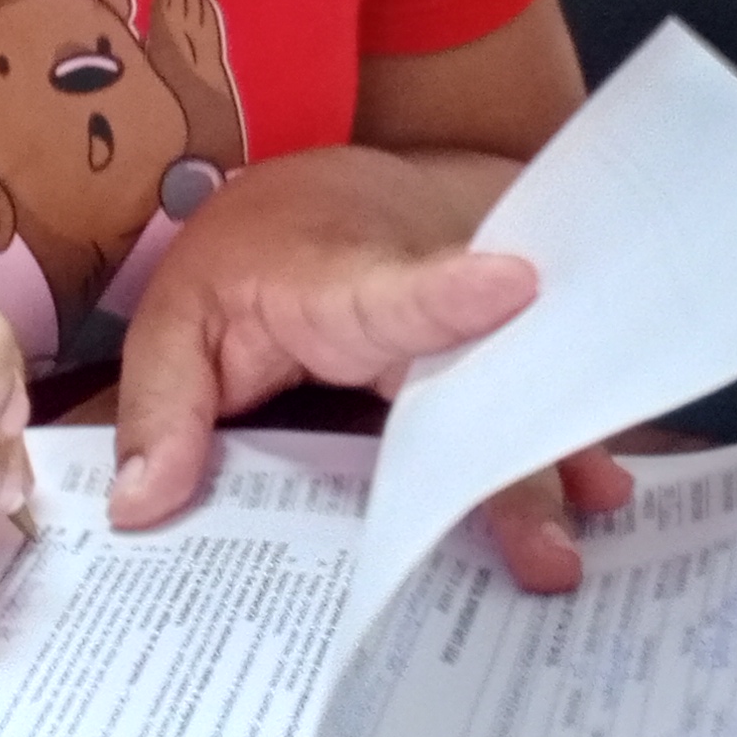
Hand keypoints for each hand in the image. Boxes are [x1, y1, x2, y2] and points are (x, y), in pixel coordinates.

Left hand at [109, 148, 633, 591]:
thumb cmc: (251, 258)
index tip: (512, 286)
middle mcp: (419, 298)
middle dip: (513, 456)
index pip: (390, 289)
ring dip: (550, 461)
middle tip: (546, 543)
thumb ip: (164, 408)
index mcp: (332, 282)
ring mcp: (466, 324)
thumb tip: (140, 508)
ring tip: (580, 533)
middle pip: (474, 377)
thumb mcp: (177, 317)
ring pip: (513, 393)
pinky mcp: (487, 355)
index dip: (447, 295)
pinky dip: (557, 451)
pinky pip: (519, 404)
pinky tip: (596, 492)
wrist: (325, 193)